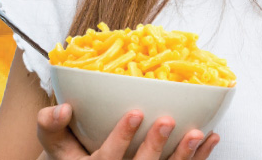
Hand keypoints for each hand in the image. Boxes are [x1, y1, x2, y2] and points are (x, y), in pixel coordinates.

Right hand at [37, 104, 219, 159]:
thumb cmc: (71, 155)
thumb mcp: (54, 143)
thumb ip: (51, 125)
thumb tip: (63, 107)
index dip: (121, 138)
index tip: (136, 113)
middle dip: (154, 148)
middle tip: (168, 121)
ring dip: (184, 157)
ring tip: (197, 134)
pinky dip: (199, 158)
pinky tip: (210, 139)